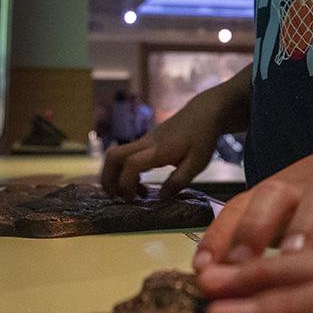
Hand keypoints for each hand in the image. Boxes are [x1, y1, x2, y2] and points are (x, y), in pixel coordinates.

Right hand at [99, 98, 219, 199]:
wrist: (203, 112)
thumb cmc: (202, 138)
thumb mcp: (197, 164)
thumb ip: (179, 181)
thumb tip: (161, 197)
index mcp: (159, 150)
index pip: (132, 164)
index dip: (127, 183)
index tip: (132, 199)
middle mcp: (145, 143)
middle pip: (113, 156)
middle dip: (108, 179)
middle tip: (118, 198)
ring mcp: (143, 141)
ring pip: (116, 155)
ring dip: (115, 176)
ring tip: (130, 195)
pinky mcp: (145, 142)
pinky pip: (126, 156)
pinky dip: (125, 172)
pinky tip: (140, 184)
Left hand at [192, 144, 312, 270]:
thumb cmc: (311, 200)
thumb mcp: (277, 215)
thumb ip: (249, 248)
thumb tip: (215, 293)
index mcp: (267, 194)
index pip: (235, 210)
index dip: (216, 238)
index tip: (201, 271)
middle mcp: (296, 187)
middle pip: (270, 198)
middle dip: (252, 230)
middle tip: (238, 266)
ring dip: (302, 232)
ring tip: (293, 264)